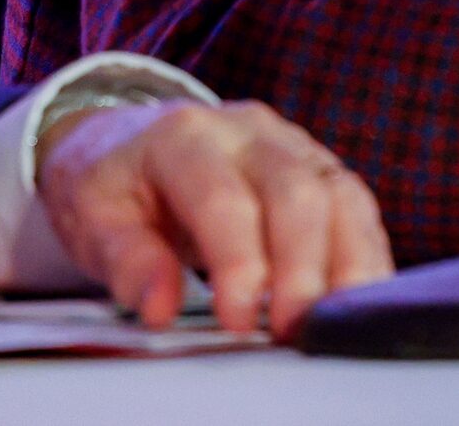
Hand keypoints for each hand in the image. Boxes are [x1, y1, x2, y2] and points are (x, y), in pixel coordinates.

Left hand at [36, 100, 393, 339]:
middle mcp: (249, 130)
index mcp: (185, 136)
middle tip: (290, 327)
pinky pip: (358, 204)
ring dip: (346, 261)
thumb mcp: (93, 218)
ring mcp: (292, 143)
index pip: (224, 198)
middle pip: (296, 190)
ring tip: (334, 320)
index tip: (237, 320)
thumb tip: (161, 307)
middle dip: (301, 266)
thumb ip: (126, 261)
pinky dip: (365, 253)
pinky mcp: (320, 166)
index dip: (238, 262)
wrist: (128, 140)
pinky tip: (360, 297)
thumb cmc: (113, 184)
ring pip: (340, 192)